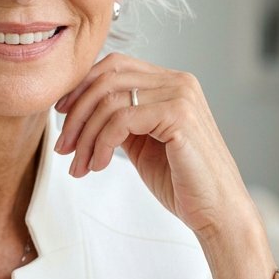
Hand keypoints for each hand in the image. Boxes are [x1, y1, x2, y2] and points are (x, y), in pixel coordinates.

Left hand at [54, 53, 276, 278]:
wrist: (217, 212)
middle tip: (64, 147)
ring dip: (86, 136)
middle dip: (76, 113)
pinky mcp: (179, 116)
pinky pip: (121, 120)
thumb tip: (78, 110)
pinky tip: (100, 166)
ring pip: (110, 101)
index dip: (81, 88)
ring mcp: (181, 95)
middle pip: (107, 79)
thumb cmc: (181, 181)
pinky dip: (102, 144)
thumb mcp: (141, 142)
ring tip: (80, 165)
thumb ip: (120, 119)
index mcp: (170, 82)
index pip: (114, 66)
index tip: (61, 116)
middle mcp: (178, 81)